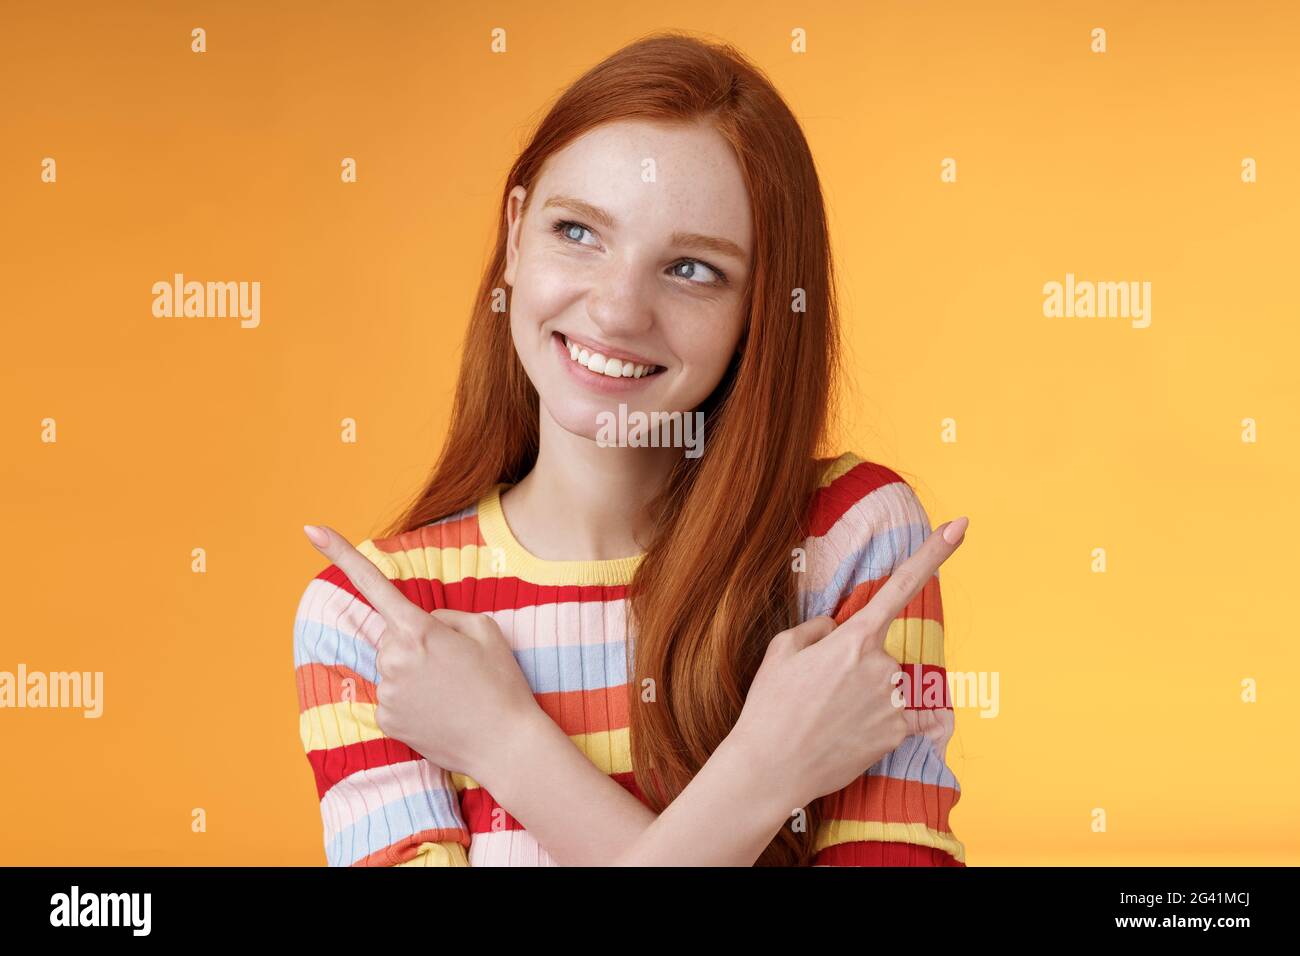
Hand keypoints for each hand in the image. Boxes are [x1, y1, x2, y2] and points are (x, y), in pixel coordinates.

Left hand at [302, 524, 543, 780]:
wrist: (505, 745)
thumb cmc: (501, 683)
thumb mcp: (485, 630)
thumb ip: (445, 617)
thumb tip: (421, 625)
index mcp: (419, 629)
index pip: (373, 584)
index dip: (340, 554)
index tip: (310, 529)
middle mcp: (394, 658)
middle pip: (392, 636)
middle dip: (417, 643)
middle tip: (455, 666)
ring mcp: (387, 691)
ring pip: (392, 667)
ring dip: (414, 673)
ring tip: (451, 692)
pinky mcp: (385, 719)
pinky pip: (392, 696)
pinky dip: (411, 700)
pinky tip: (439, 711)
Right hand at [728, 516, 968, 811]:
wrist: (770, 768)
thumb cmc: (770, 706)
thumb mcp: (781, 650)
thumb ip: (818, 628)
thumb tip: (840, 629)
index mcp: (854, 638)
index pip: (902, 585)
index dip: (935, 553)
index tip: (961, 526)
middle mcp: (883, 667)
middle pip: (881, 652)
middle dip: (857, 668)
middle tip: (819, 694)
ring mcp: (895, 703)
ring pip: (892, 685)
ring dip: (869, 697)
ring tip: (830, 720)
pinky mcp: (900, 734)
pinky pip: (909, 717)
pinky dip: (894, 721)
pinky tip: (862, 732)